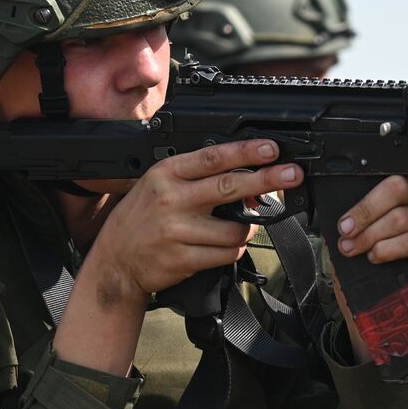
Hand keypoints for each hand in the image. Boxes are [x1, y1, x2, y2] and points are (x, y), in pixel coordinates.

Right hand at [89, 139, 303, 304]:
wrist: (114, 260)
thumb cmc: (142, 218)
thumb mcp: (161, 185)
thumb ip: (198, 179)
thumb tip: (249, 179)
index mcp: (167, 174)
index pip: (213, 157)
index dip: (246, 151)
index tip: (272, 149)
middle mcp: (172, 199)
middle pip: (231, 186)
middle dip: (268, 179)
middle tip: (293, 174)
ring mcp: (177, 230)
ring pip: (235, 227)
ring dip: (248, 228)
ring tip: (241, 227)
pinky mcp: (183, 258)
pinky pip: (227, 254)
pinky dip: (234, 250)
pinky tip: (225, 246)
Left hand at [329, 172, 407, 361]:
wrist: (368, 289)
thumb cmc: (360, 251)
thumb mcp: (351, 227)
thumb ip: (351, 211)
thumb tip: (339, 204)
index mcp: (400, 185)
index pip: (392, 179)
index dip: (367, 202)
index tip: (345, 223)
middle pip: (400, 193)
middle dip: (366, 217)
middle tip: (345, 237)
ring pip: (404, 218)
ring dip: (373, 236)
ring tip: (354, 249)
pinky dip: (390, 250)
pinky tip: (375, 257)